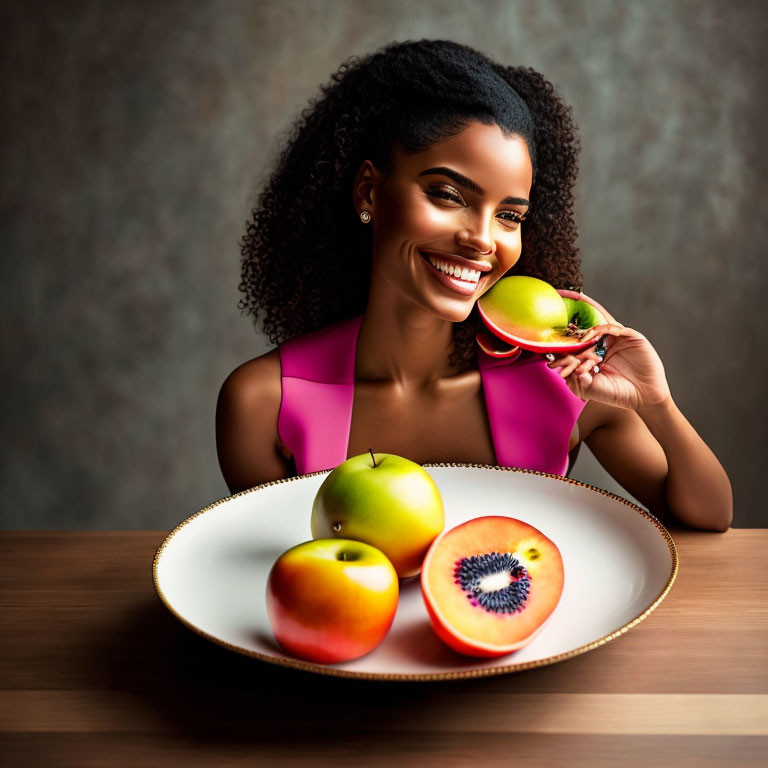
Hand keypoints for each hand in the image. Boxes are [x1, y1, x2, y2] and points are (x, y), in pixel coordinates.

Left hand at [546, 308, 671, 410]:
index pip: (574, 349)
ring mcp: (616, 340)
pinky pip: (613, 327)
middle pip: (583, 333)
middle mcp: (602, 345)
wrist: (643, 396)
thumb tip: (566, 371)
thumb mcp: (591, 389)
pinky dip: (601, 329)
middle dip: (570, 328)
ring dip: (583, 326)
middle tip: (555, 317)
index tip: (546, 352)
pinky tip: (590, 334)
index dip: (561, 349)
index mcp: (591, 356)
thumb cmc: (617, 394)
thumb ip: (577, 381)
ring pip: (597, 326)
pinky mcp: (630, 336)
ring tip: (571, 328)